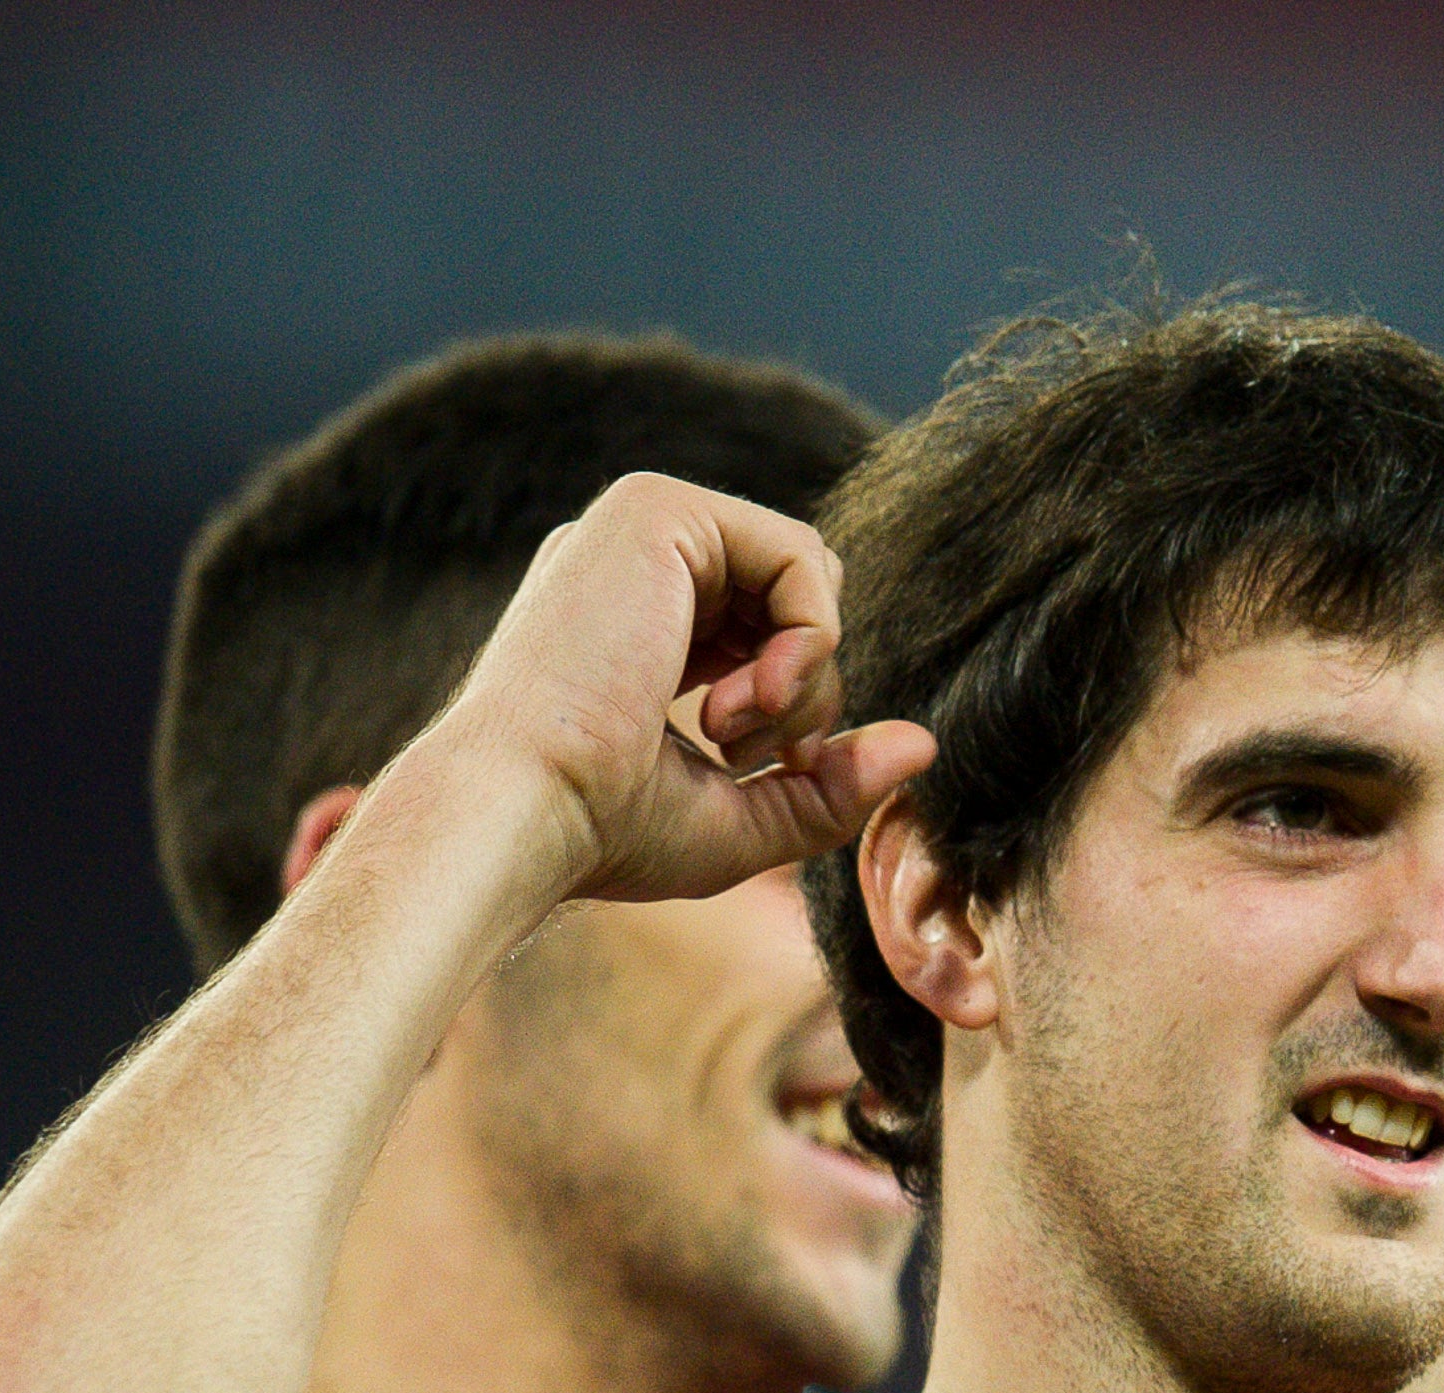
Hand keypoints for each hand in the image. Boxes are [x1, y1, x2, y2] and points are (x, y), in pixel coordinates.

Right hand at [411, 472, 935, 906]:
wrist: (520, 813)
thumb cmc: (600, 831)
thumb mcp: (739, 821)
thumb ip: (826, 784)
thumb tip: (923, 745)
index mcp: (639, 618)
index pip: (772, 629)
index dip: (797, 705)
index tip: (756, 765)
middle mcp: (636, 563)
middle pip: (799, 598)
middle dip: (808, 690)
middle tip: (752, 753)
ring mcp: (640, 528)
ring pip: (805, 573)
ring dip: (804, 671)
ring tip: (734, 731)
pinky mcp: (654, 510)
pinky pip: (798, 552)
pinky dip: (806, 638)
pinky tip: (744, 699)